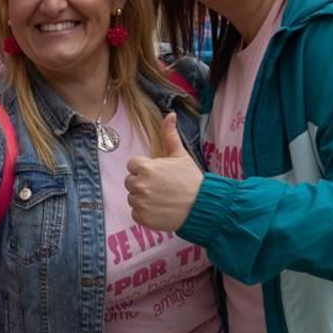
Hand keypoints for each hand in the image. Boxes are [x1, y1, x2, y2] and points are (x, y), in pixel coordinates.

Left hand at [125, 114, 203, 231]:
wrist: (202, 206)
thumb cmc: (191, 179)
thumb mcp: (180, 155)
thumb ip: (169, 135)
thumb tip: (170, 114)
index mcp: (145, 167)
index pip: (132, 165)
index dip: (145, 168)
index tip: (158, 174)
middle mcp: (139, 185)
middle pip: (130, 181)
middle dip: (142, 183)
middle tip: (161, 187)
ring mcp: (140, 203)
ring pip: (132, 197)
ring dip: (143, 198)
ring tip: (162, 198)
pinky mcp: (142, 218)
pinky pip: (136, 213)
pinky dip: (145, 213)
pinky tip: (160, 209)